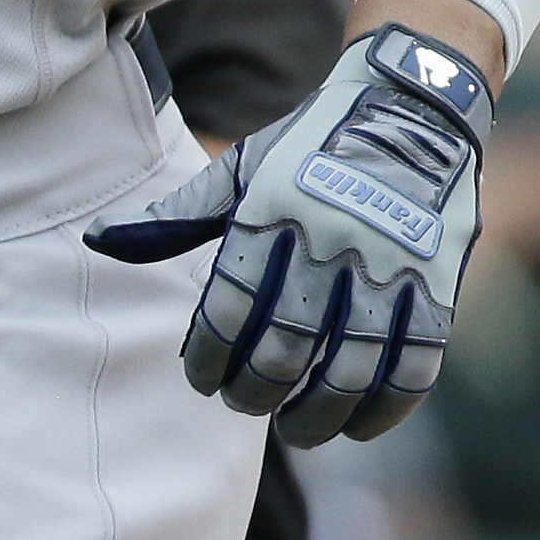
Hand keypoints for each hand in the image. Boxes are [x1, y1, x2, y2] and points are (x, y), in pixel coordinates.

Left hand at [88, 24, 492, 445]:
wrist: (413, 107)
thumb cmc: (310, 147)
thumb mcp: (242, 166)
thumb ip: (177, 215)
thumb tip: (100, 241)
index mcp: (274, 208)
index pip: (232, 300)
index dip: (211, 350)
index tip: (199, 379)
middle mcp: (331, 237)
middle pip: (289, 340)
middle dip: (258, 387)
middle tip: (241, 404)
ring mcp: (391, 263)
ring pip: (353, 364)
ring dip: (320, 411)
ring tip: (295, 431)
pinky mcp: (439, 284)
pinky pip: (417, 364)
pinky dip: (386, 407)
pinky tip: (357, 427)